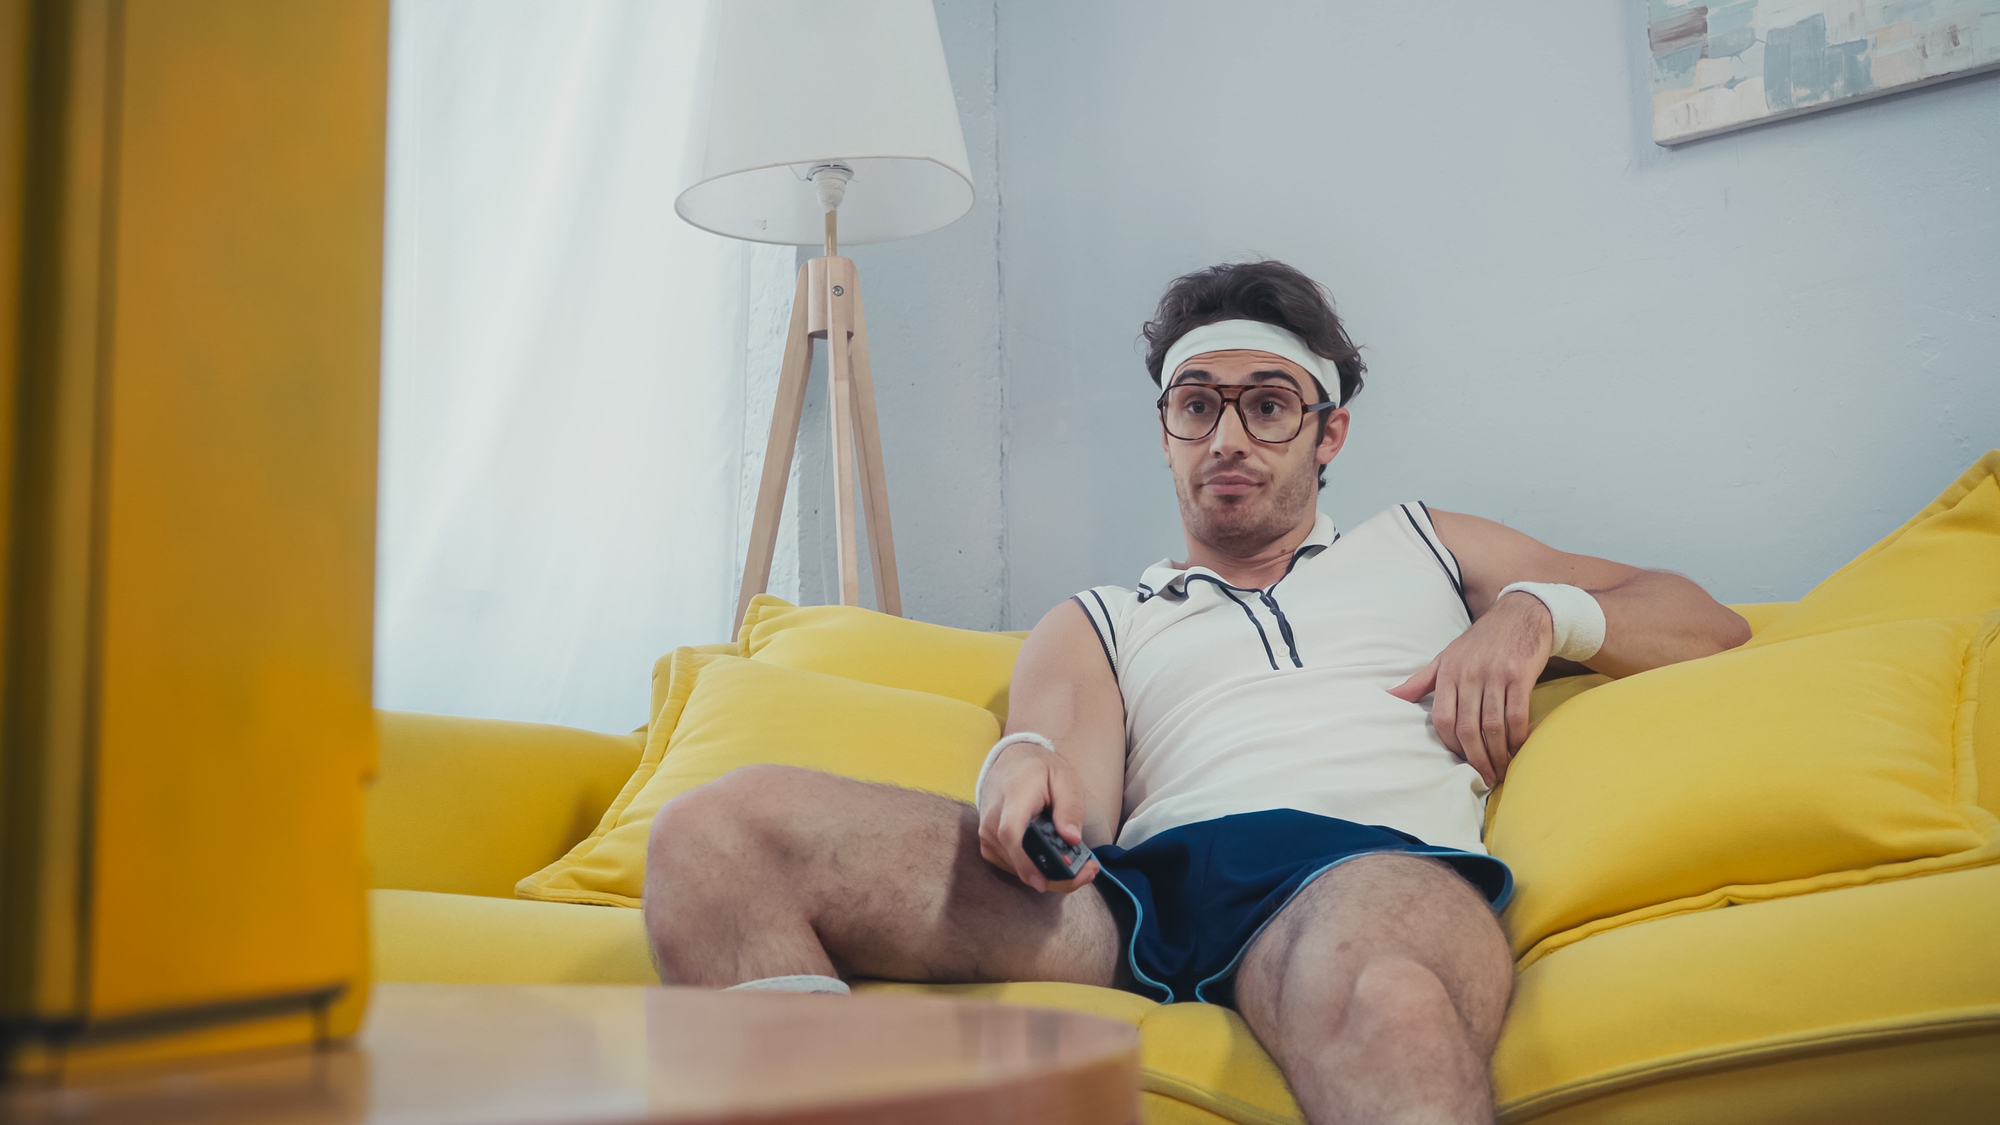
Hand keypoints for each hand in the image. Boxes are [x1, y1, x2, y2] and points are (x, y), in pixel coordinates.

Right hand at [977, 742, 1099, 892]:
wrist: (1011, 762)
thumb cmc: (1039, 769)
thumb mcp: (1065, 779)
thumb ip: (1070, 808)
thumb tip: (1072, 839)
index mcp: (1013, 798)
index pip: (1010, 833)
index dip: (1024, 861)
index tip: (1042, 882)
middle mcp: (993, 821)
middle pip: (1018, 859)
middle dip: (1056, 875)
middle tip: (1090, 871)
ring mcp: (988, 836)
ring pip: (1018, 869)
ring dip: (1051, 874)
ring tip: (1082, 865)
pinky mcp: (990, 847)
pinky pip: (1014, 867)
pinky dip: (1037, 870)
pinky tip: (1058, 862)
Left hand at [1387, 591, 1553, 785]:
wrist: (1519, 614)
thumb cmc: (1479, 642)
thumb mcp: (1444, 657)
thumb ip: (1419, 682)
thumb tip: (1387, 698)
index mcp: (1448, 672)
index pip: (1442, 719)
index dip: (1450, 745)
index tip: (1460, 761)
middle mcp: (1470, 674)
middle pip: (1467, 728)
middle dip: (1475, 758)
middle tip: (1485, 777)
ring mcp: (1496, 675)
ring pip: (1493, 725)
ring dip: (1498, 753)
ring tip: (1501, 769)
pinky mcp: (1520, 675)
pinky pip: (1517, 715)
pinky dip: (1517, 737)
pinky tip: (1517, 749)